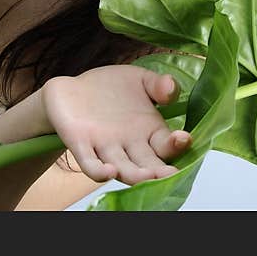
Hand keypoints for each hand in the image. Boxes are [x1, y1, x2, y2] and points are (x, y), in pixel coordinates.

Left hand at [41, 65, 191, 185]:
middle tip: (170, 173)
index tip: (184, 138)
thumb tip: (171, 88)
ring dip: (135, 176)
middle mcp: (130, 146)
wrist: (72, 90)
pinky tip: (108, 171)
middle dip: (160, 172)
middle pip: (149, 166)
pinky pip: (91, 165)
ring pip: (124, 170)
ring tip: (146, 176)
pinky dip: (99, 171)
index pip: (167, 145)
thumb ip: (158, 84)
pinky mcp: (81, 146)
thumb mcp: (138, 80)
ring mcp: (106, 149)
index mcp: (149, 132)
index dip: (177, 145)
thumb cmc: (109, 88)